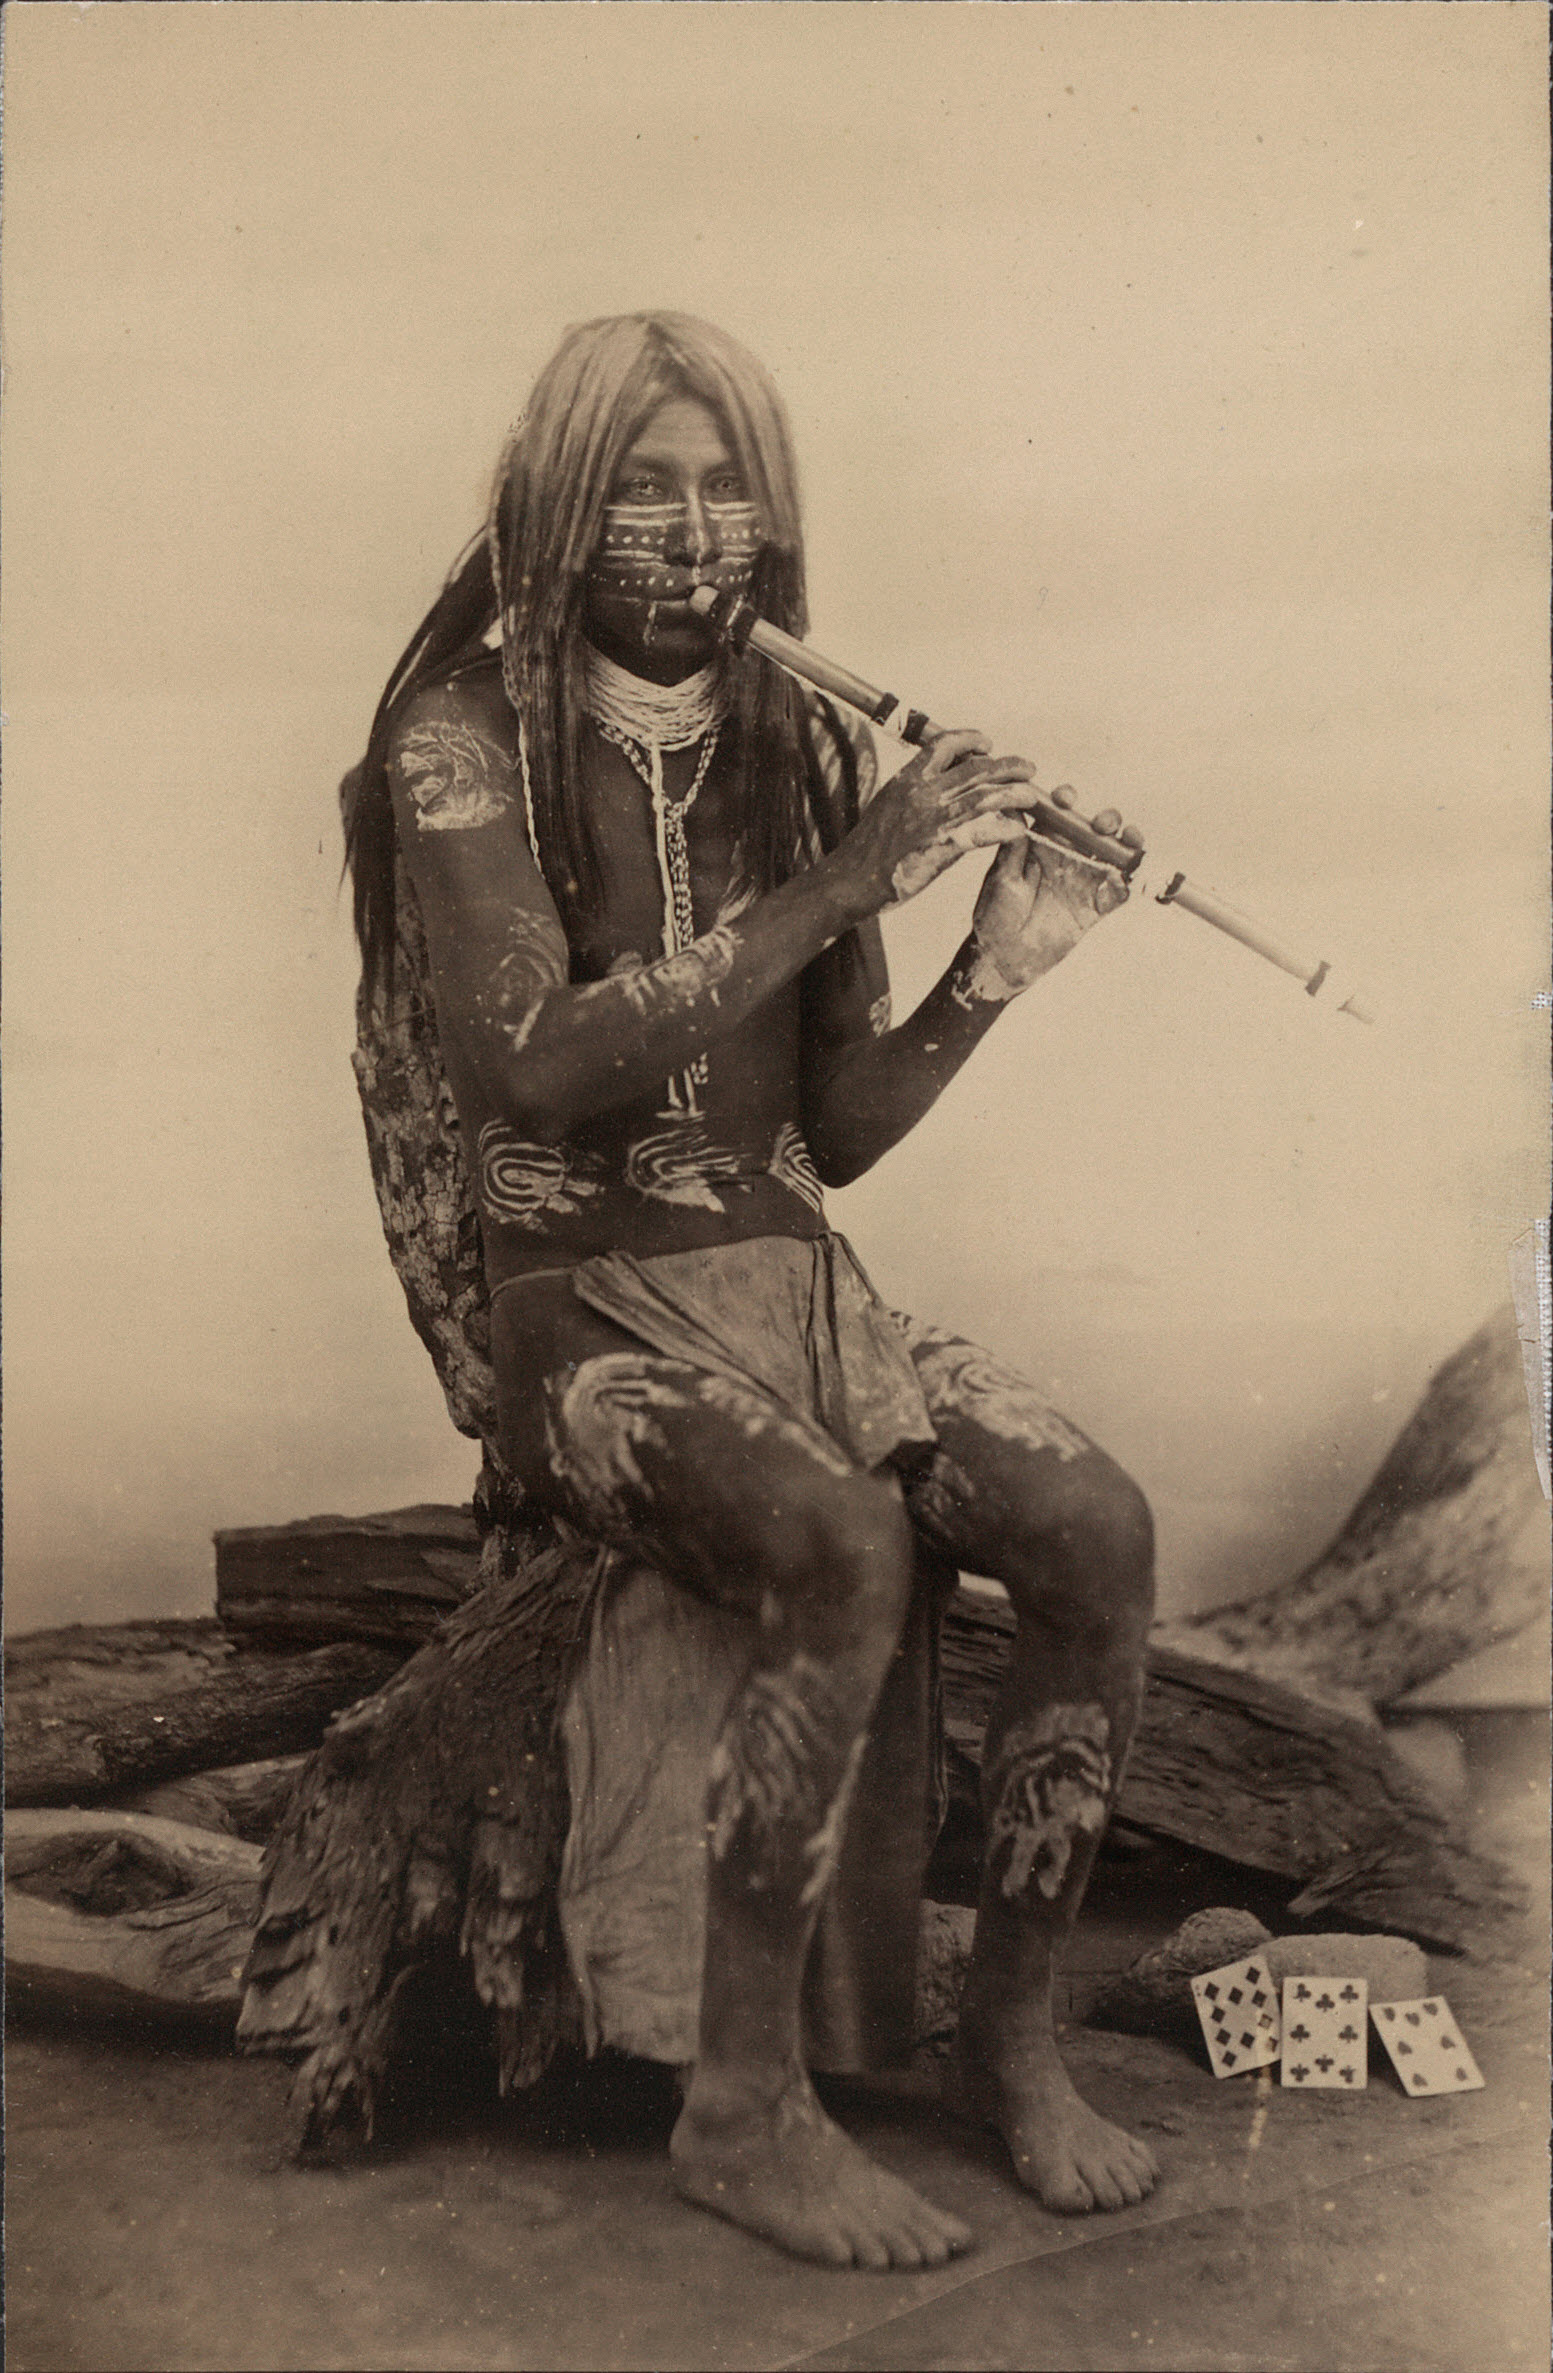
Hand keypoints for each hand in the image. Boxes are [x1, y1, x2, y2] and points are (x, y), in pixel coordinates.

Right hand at [840, 729, 1036, 911]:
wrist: (851, 878)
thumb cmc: (869, 847)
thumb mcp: (888, 804)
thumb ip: (914, 790)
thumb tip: (937, 780)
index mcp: (907, 779)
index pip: (944, 744)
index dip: (971, 739)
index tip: (988, 744)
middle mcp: (922, 792)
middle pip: (977, 767)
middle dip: (1008, 765)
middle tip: (1027, 769)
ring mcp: (934, 819)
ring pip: (987, 795)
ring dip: (1015, 793)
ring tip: (1032, 796)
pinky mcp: (942, 846)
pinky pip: (984, 832)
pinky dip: (1006, 829)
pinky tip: (1019, 830)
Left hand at [970, 787, 1142, 994]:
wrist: (1003, 957)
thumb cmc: (994, 914)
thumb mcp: (1002, 877)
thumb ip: (1012, 845)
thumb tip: (1010, 806)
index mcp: (1042, 845)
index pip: (1059, 815)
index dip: (1066, 801)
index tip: (1065, 799)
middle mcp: (1066, 858)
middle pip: (1094, 830)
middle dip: (1106, 819)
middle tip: (1102, 824)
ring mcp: (1083, 882)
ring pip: (1113, 856)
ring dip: (1126, 843)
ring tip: (1129, 838)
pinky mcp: (1095, 908)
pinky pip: (1119, 892)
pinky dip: (1129, 882)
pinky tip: (1128, 876)